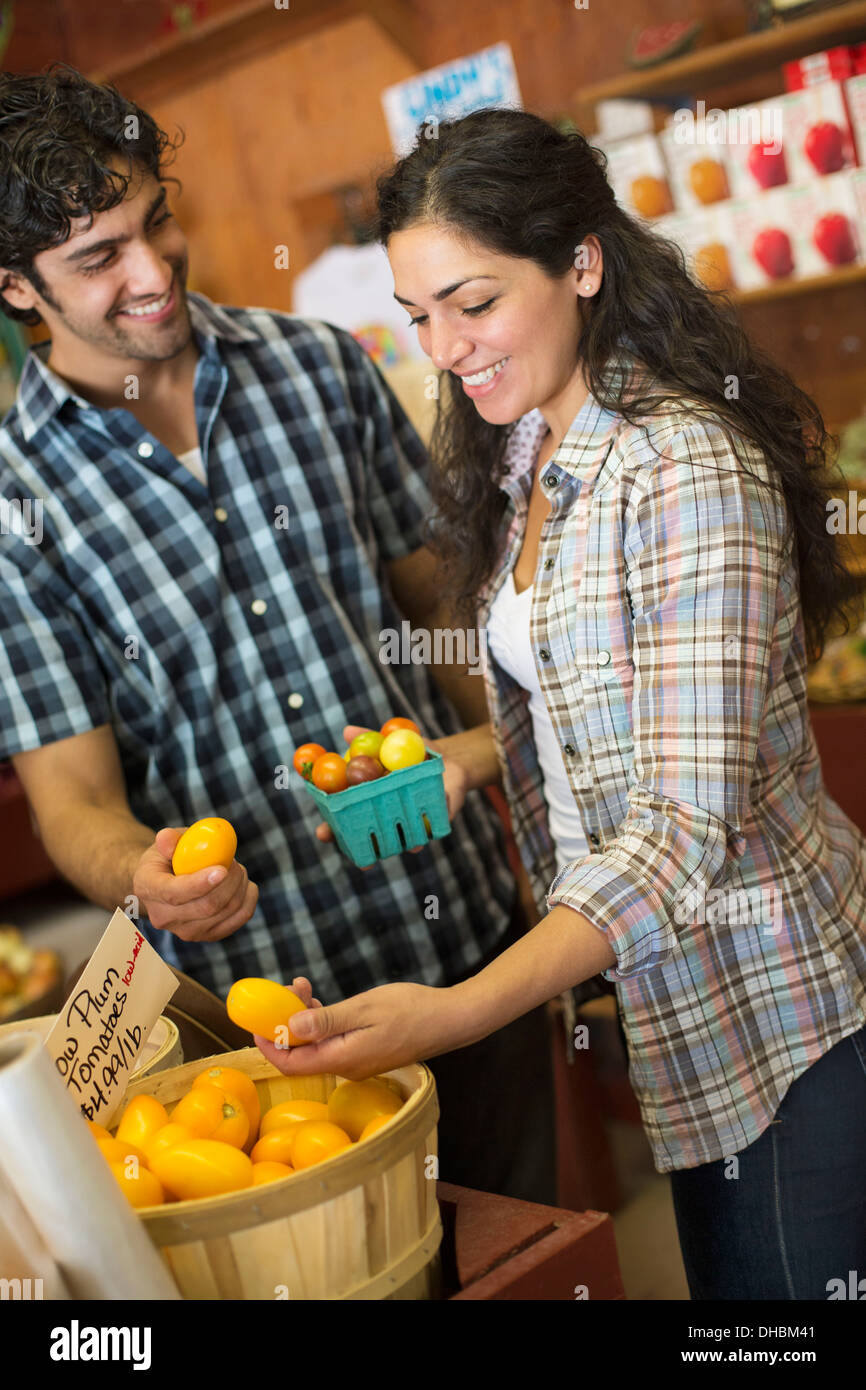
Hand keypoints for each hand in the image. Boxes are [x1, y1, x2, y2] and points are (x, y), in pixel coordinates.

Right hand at [132, 827, 258, 941]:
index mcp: (149, 888)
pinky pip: (238, 919)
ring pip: (225, 911)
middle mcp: (163, 917)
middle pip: (206, 906)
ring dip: (239, 886)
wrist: (167, 883)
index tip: (222, 870)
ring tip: (236, 870)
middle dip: (229, 881)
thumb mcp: (167, 843)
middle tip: (234, 862)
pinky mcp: (207, 935)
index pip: (174, 894)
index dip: (200, 883)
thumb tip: (167, 839)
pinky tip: (243, 884)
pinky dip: (248, 899)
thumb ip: (168, 839)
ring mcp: (185, 931)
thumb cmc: (169, 857)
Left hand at [253, 978, 473, 1079]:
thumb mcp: (365, 1008)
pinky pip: (333, 1041)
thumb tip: (292, 1028)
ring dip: (304, 1017)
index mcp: (343, 1059)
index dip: (268, 1045)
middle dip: (286, 1022)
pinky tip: (321, 1000)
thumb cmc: (412, 1010)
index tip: (256, 1022)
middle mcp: (347, 1066)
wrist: (451, 1019)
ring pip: (317, 1044)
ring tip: (304, 986)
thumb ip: (327, 1020)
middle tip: (287, 989)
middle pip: (302, 1053)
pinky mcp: (367, 1052)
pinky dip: (322, 1021)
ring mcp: (358, 1061)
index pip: (292, 1064)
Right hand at [314, 724, 469, 850]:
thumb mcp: (389, 742)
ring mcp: (409, 823)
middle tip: (355, 858)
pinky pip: (425, 833)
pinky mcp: (433, 824)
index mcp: (369, 799)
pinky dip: (421, 837)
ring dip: (391, 847)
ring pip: (395, 841)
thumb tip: (347, 730)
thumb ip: (367, 739)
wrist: (450, 758)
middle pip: (366, 836)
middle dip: (358, 848)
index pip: (344, 817)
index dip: (331, 827)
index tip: (322, 833)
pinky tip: (417, 842)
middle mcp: (386, 816)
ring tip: (384, 850)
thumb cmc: (412, 752)